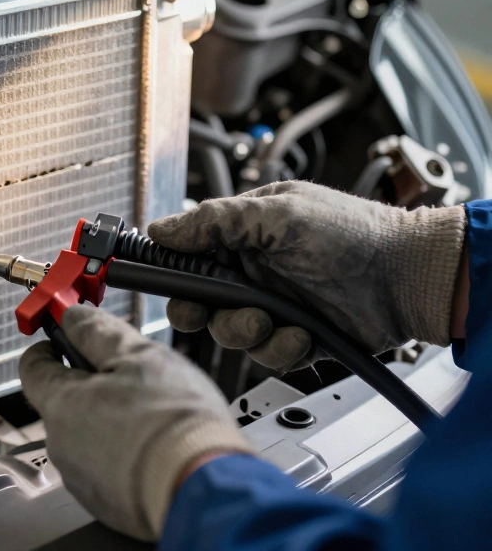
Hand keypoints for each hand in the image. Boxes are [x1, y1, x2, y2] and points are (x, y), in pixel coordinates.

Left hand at [18, 305, 251, 540]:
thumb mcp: (138, 356)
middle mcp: (60, 444)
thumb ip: (97, 332)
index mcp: (61, 405)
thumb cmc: (174, 423)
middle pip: (64, 402)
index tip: (68, 340)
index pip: (32, 367)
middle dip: (92, 387)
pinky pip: (104, 469)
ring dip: (109, 422)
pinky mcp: (103, 502)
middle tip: (131, 380)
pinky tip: (154, 450)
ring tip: (152, 419)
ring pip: (86, 436)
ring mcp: (80, 477)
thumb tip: (74, 316)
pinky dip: (123, 457)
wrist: (204, 488)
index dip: (50, 347)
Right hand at [147, 181, 465, 370]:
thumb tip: (161, 228)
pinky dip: (281, 348)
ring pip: (230, 332)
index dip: (175, 273)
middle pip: (201, 302)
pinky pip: (266, 355)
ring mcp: (274, 305)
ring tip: (272, 320)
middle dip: (201, 311)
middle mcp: (254, 271)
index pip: (190, 255)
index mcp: (244, 234)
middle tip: (206, 312)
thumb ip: (215, 221)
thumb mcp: (278, 213)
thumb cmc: (353, 232)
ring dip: (245, 331)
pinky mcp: (294, 337)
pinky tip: (303, 334)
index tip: (171, 285)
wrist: (408, 277)